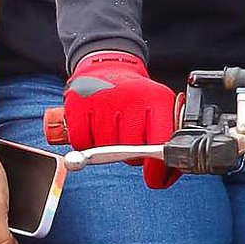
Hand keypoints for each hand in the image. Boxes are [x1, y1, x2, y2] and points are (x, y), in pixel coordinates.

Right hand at [63, 51, 179, 187]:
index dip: (157, 166)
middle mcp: (131, 97)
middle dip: (132, 156)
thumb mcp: (159, 109)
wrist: (110, 66)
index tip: (154, 177)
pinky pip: (81, 141)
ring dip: (108, 150)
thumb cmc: (136, 97)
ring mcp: (103, 98)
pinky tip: (94, 130)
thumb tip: (166, 176)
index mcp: (158, 99)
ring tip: (112, 133)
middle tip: (129, 144)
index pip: (161, 141)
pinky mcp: (78, 102)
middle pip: (132, 150)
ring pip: (105, 148)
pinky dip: (86, 143)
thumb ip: (165, 140)